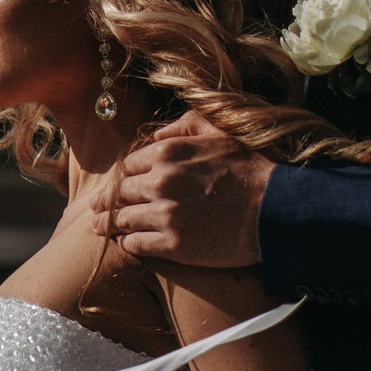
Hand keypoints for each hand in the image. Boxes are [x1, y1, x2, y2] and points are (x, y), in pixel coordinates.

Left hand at [89, 112, 272, 266]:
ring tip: (99, 229)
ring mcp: (165, 215)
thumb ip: (183, 125)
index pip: (129, 165)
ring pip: (122, 220)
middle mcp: (160, 182)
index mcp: (167, 152)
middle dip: (107, 202)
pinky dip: (129, 244)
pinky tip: (126, 244)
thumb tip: (156, 133)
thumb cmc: (251, 167)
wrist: (276, 208)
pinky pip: (136, 245)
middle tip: (94, 210)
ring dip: (109, 225)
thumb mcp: (217, 130)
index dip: (124, 177)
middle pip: (120, 193)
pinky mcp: (174, 245)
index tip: (119, 186)